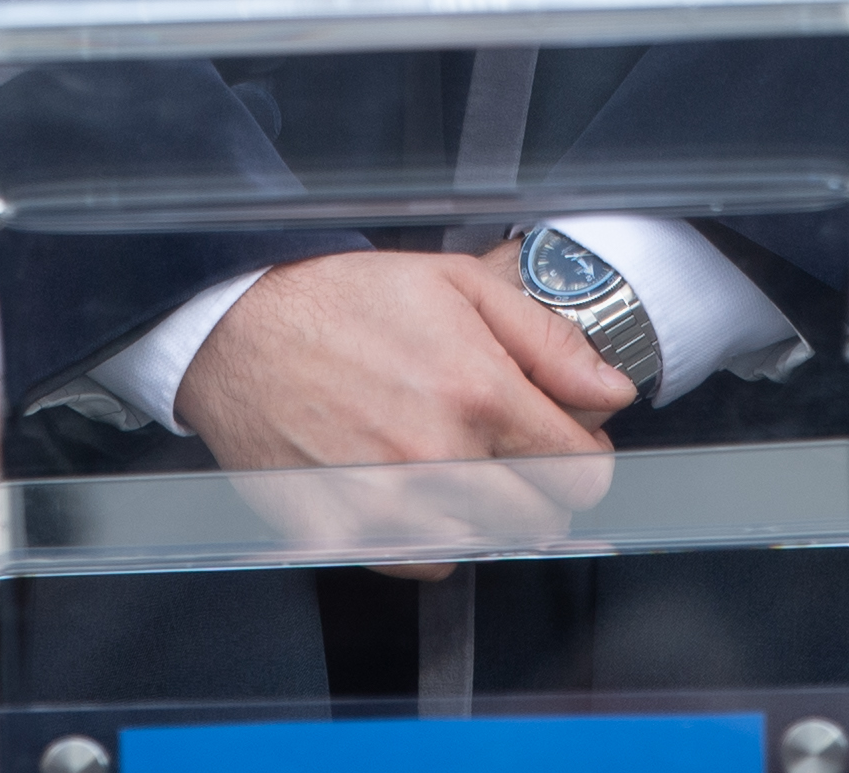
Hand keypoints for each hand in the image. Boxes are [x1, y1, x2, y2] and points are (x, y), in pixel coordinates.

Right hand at [172, 245, 634, 575]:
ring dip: (484, 511)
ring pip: (487, 545)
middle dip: (538, 485)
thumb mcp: (456, 285)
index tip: (565, 443)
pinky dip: (430, 535)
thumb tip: (612, 392)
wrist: (237, 330)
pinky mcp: (345, 536)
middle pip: (542, 519)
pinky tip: (409, 485)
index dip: (585, 456)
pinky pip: (424, 563)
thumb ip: (546, 342)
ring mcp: (388, 506)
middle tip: (504, 447)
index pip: (582, 471)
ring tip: (449, 458)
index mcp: (476, 391)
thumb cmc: (341, 300)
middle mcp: (437, 457)